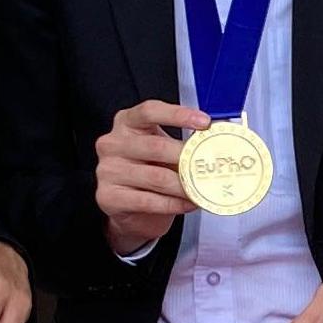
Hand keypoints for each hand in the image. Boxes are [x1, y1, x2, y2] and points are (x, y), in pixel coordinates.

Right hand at [96, 98, 205, 259]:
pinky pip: (149, 201)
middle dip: (187, 157)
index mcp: (126, 123)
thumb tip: (214, 144)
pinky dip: (174, 203)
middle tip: (209, 165)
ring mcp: (108, 170)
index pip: (149, 111)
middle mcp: (112, 143)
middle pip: (155, 146)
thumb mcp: (162, 152)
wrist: (131, 210)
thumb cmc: (149, 173)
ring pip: (156, 177)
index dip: (178, 114)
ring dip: (185, 185)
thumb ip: (181, 144)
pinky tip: (189, 203)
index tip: (204, 122)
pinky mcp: (109, 197)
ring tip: (203, 188)